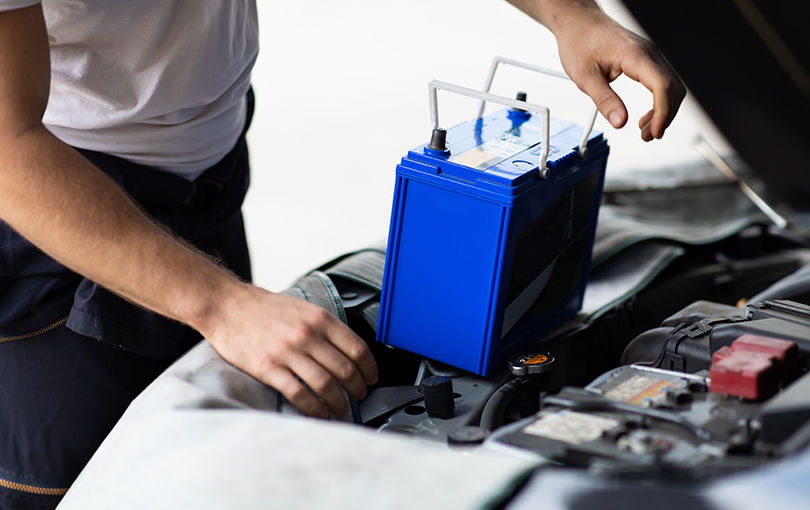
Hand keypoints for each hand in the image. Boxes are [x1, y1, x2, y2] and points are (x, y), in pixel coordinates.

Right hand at [204, 284, 377, 417]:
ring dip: (339, 402)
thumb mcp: (303, 307)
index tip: (371, 378)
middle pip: (345, 370)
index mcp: (319, 318)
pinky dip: (313, 407)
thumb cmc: (264, 308)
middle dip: (357, 389)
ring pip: (325, 384)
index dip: (369, 368)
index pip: (357, 348)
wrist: (227, 306)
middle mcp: (307, 335)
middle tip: (359, 396)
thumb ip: (324, 327)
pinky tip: (318, 412)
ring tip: (341, 408)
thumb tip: (347, 350)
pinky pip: (298, 393)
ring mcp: (288, 352)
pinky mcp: (268, 368)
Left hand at [552, 5, 684, 140]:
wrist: (578, 23)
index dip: (662, 113)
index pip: (662, 86)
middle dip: (664, 116)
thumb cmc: (579, 43)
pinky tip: (645, 116)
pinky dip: (658, 102)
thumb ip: (604, 100)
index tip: (654, 132)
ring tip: (645, 131)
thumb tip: (620, 122)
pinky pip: (662, 82)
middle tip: (647, 137)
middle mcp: (649, 53)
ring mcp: (650, 54)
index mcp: (635, 56)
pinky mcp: (646, 59)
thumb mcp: (584, 77)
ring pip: (671, 86)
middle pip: (673, 88)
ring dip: (663, 111)